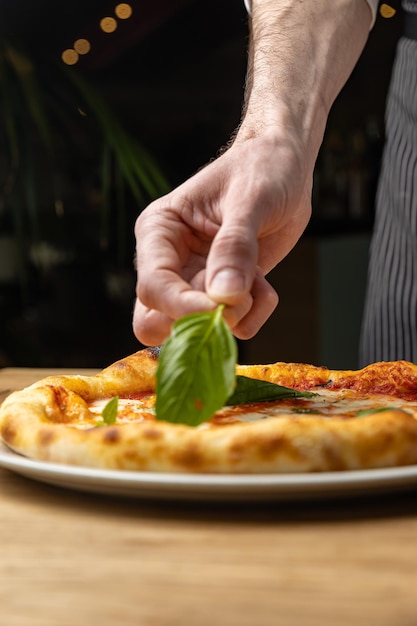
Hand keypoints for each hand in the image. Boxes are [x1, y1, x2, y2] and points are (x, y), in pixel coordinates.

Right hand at [133, 132, 311, 345]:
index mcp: (159, 232)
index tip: (222, 304)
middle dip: (197, 321)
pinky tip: (265, 283)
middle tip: (238, 298)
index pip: (152, 287)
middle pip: (154, 321)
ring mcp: (193, 281)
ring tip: (258, 280)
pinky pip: (231, 326)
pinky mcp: (221, 294)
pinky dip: (253, 314)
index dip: (183, 305)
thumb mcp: (250, 199)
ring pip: (191, 330)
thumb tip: (223, 297)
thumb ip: (236, 247)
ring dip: (233, 315)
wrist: (285, 169)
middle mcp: (169, 262)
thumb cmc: (261, 170)